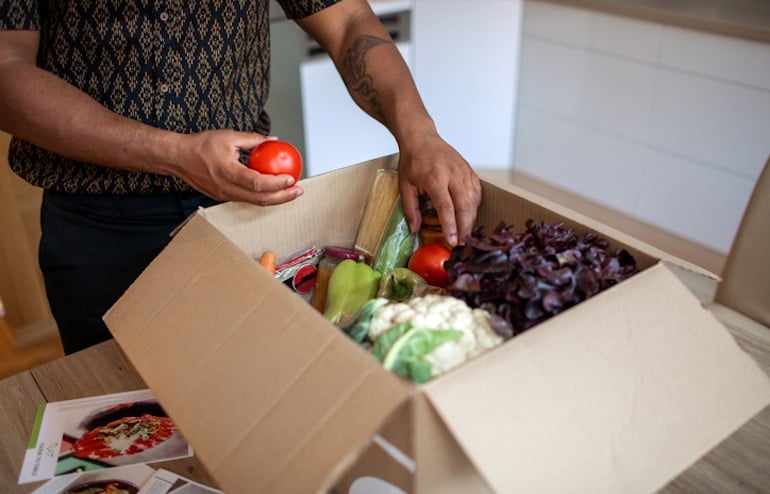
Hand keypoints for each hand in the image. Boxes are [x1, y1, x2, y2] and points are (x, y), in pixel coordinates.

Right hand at [171, 129, 302, 205]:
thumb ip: (253, 139)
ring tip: (290, 192)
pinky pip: (247, 199)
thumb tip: (272, 140)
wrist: (178, 158)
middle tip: (298, 190)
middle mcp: (226, 188)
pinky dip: (262, 196)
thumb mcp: (228, 136)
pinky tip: (273, 190)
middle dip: (283, 197)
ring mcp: (224, 195)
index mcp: (227, 172)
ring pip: (255, 202)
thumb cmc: (200, 146)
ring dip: (275, 199)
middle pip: (260, 199)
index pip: (257, 183)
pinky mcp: (224, 197)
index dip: (276, 184)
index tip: (291, 178)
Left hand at [397, 132, 480, 245]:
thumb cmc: (413, 161)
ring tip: (466, 233)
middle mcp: (452, 175)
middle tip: (462, 242)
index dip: (450, 225)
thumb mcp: (405, 185)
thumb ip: (410, 208)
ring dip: (471, 218)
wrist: (422, 138)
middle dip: (465, 226)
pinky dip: (475, 206)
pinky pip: (476, 192)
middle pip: (464, 205)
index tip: (452, 240)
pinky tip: (469, 215)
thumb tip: (415, 229)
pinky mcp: (469, 171)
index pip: (446, 207)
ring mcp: (463, 172)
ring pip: (473, 200)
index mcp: (435, 178)